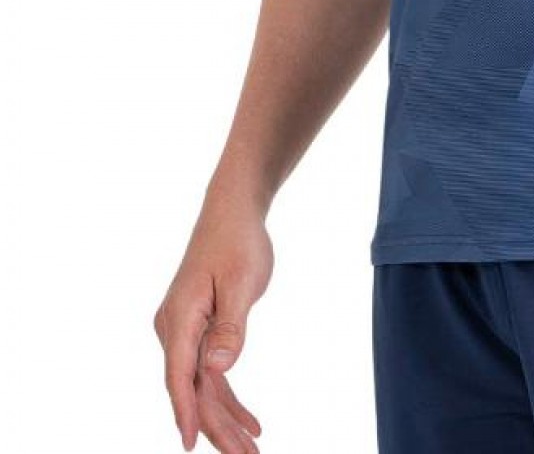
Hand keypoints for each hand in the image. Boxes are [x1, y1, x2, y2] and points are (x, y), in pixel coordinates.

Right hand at [154, 202, 273, 451]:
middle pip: (193, 389)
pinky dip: (228, 397)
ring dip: (226, 418)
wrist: (232, 212)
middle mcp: (174, 329)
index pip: (180, 376)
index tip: (193, 445)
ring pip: (202, 386)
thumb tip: (216, 370)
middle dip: (218, 427)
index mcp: (180, 318)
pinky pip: (210, 373)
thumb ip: (230, 327)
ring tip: (251, 450)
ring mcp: (184, 331)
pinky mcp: (198, 330)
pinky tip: (249, 422)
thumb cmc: (239, 242)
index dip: (187, 412)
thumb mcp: (243, 282)